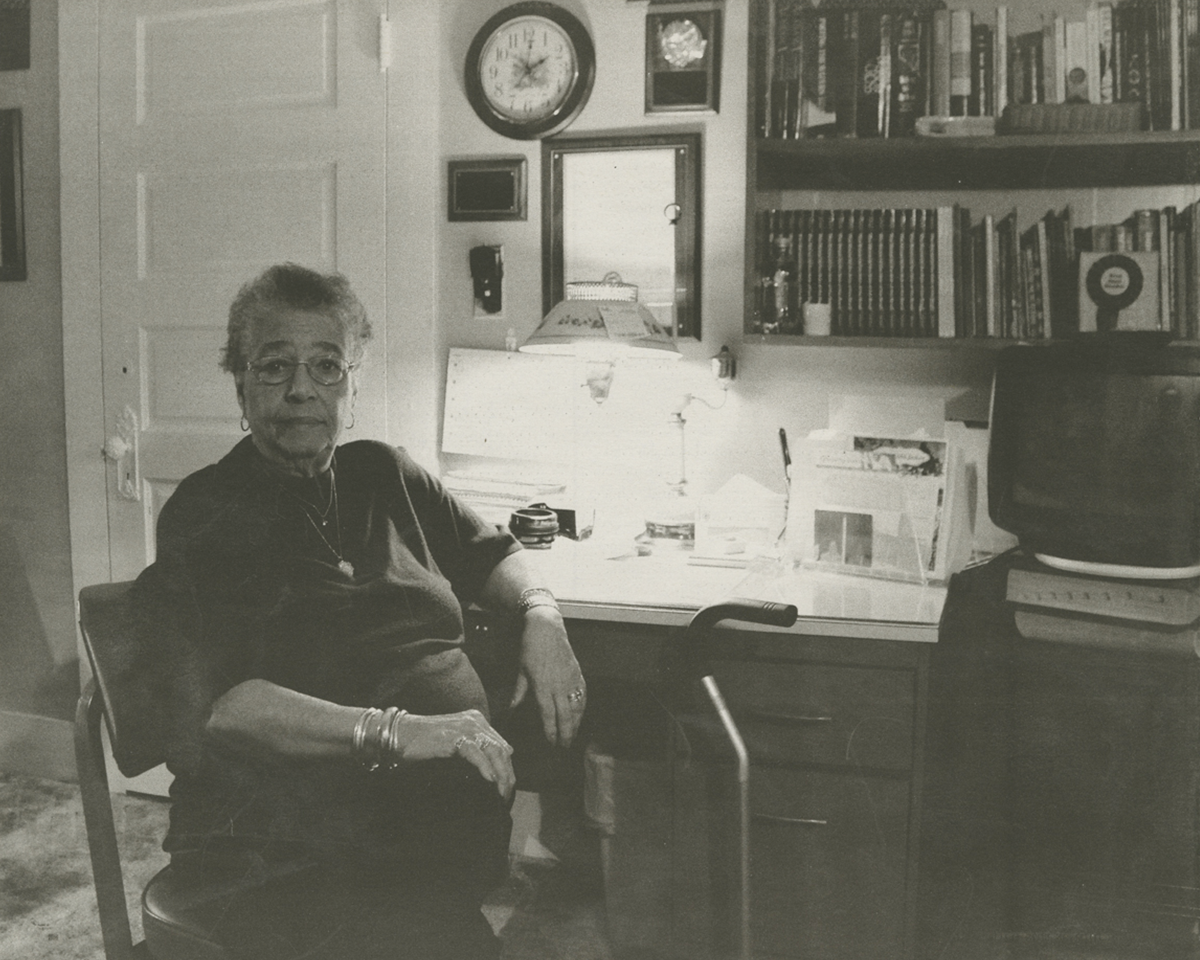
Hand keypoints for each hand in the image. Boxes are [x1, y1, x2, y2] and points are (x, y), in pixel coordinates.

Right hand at [392, 709, 514, 798]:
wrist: (399, 735)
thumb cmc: (423, 745)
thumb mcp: (454, 747)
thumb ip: (473, 753)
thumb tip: (493, 774)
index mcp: (477, 722)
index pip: (501, 746)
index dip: (508, 769)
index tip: (507, 791)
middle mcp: (474, 721)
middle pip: (501, 749)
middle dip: (508, 775)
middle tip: (506, 798)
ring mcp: (465, 727)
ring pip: (493, 751)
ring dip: (501, 774)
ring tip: (501, 794)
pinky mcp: (453, 736)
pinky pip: (475, 752)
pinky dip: (485, 767)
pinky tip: (490, 780)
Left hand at [510, 607, 585, 747]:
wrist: (547, 628)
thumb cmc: (530, 648)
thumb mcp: (521, 671)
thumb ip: (519, 692)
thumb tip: (511, 710)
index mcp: (542, 685)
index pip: (548, 714)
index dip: (550, 730)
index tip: (551, 743)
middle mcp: (558, 685)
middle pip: (565, 715)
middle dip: (566, 733)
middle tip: (564, 747)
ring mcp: (571, 679)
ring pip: (576, 708)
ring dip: (575, 724)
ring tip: (573, 737)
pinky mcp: (578, 674)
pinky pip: (582, 696)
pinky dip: (582, 709)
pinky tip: (580, 717)